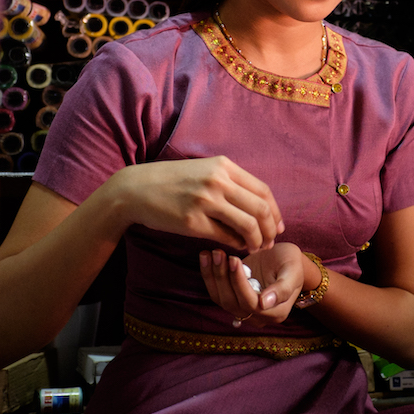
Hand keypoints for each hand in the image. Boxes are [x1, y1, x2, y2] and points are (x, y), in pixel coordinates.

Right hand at [94, 156, 283, 251]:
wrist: (136, 189)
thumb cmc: (172, 181)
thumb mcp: (204, 171)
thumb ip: (230, 184)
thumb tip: (258, 209)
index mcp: (223, 166)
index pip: (263, 191)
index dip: (275, 212)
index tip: (277, 226)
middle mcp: (217, 181)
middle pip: (261, 209)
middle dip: (270, 230)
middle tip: (270, 242)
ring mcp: (205, 201)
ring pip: (247, 225)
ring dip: (257, 240)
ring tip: (255, 247)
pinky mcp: (192, 221)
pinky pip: (225, 237)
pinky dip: (236, 244)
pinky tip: (236, 247)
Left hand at [200, 243, 305, 327]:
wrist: (285, 260)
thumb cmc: (292, 263)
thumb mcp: (293, 271)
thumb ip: (283, 288)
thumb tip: (264, 303)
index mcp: (276, 313)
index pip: (251, 302)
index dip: (239, 282)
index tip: (234, 259)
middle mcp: (258, 316)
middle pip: (232, 302)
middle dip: (223, 277)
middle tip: (219, 252)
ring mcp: (243, 310)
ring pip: (221, 299)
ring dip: (213, 276)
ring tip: (211, 253)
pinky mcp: (233, 299)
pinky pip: (217, 293)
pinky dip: (209, 276)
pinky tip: (207, 258)